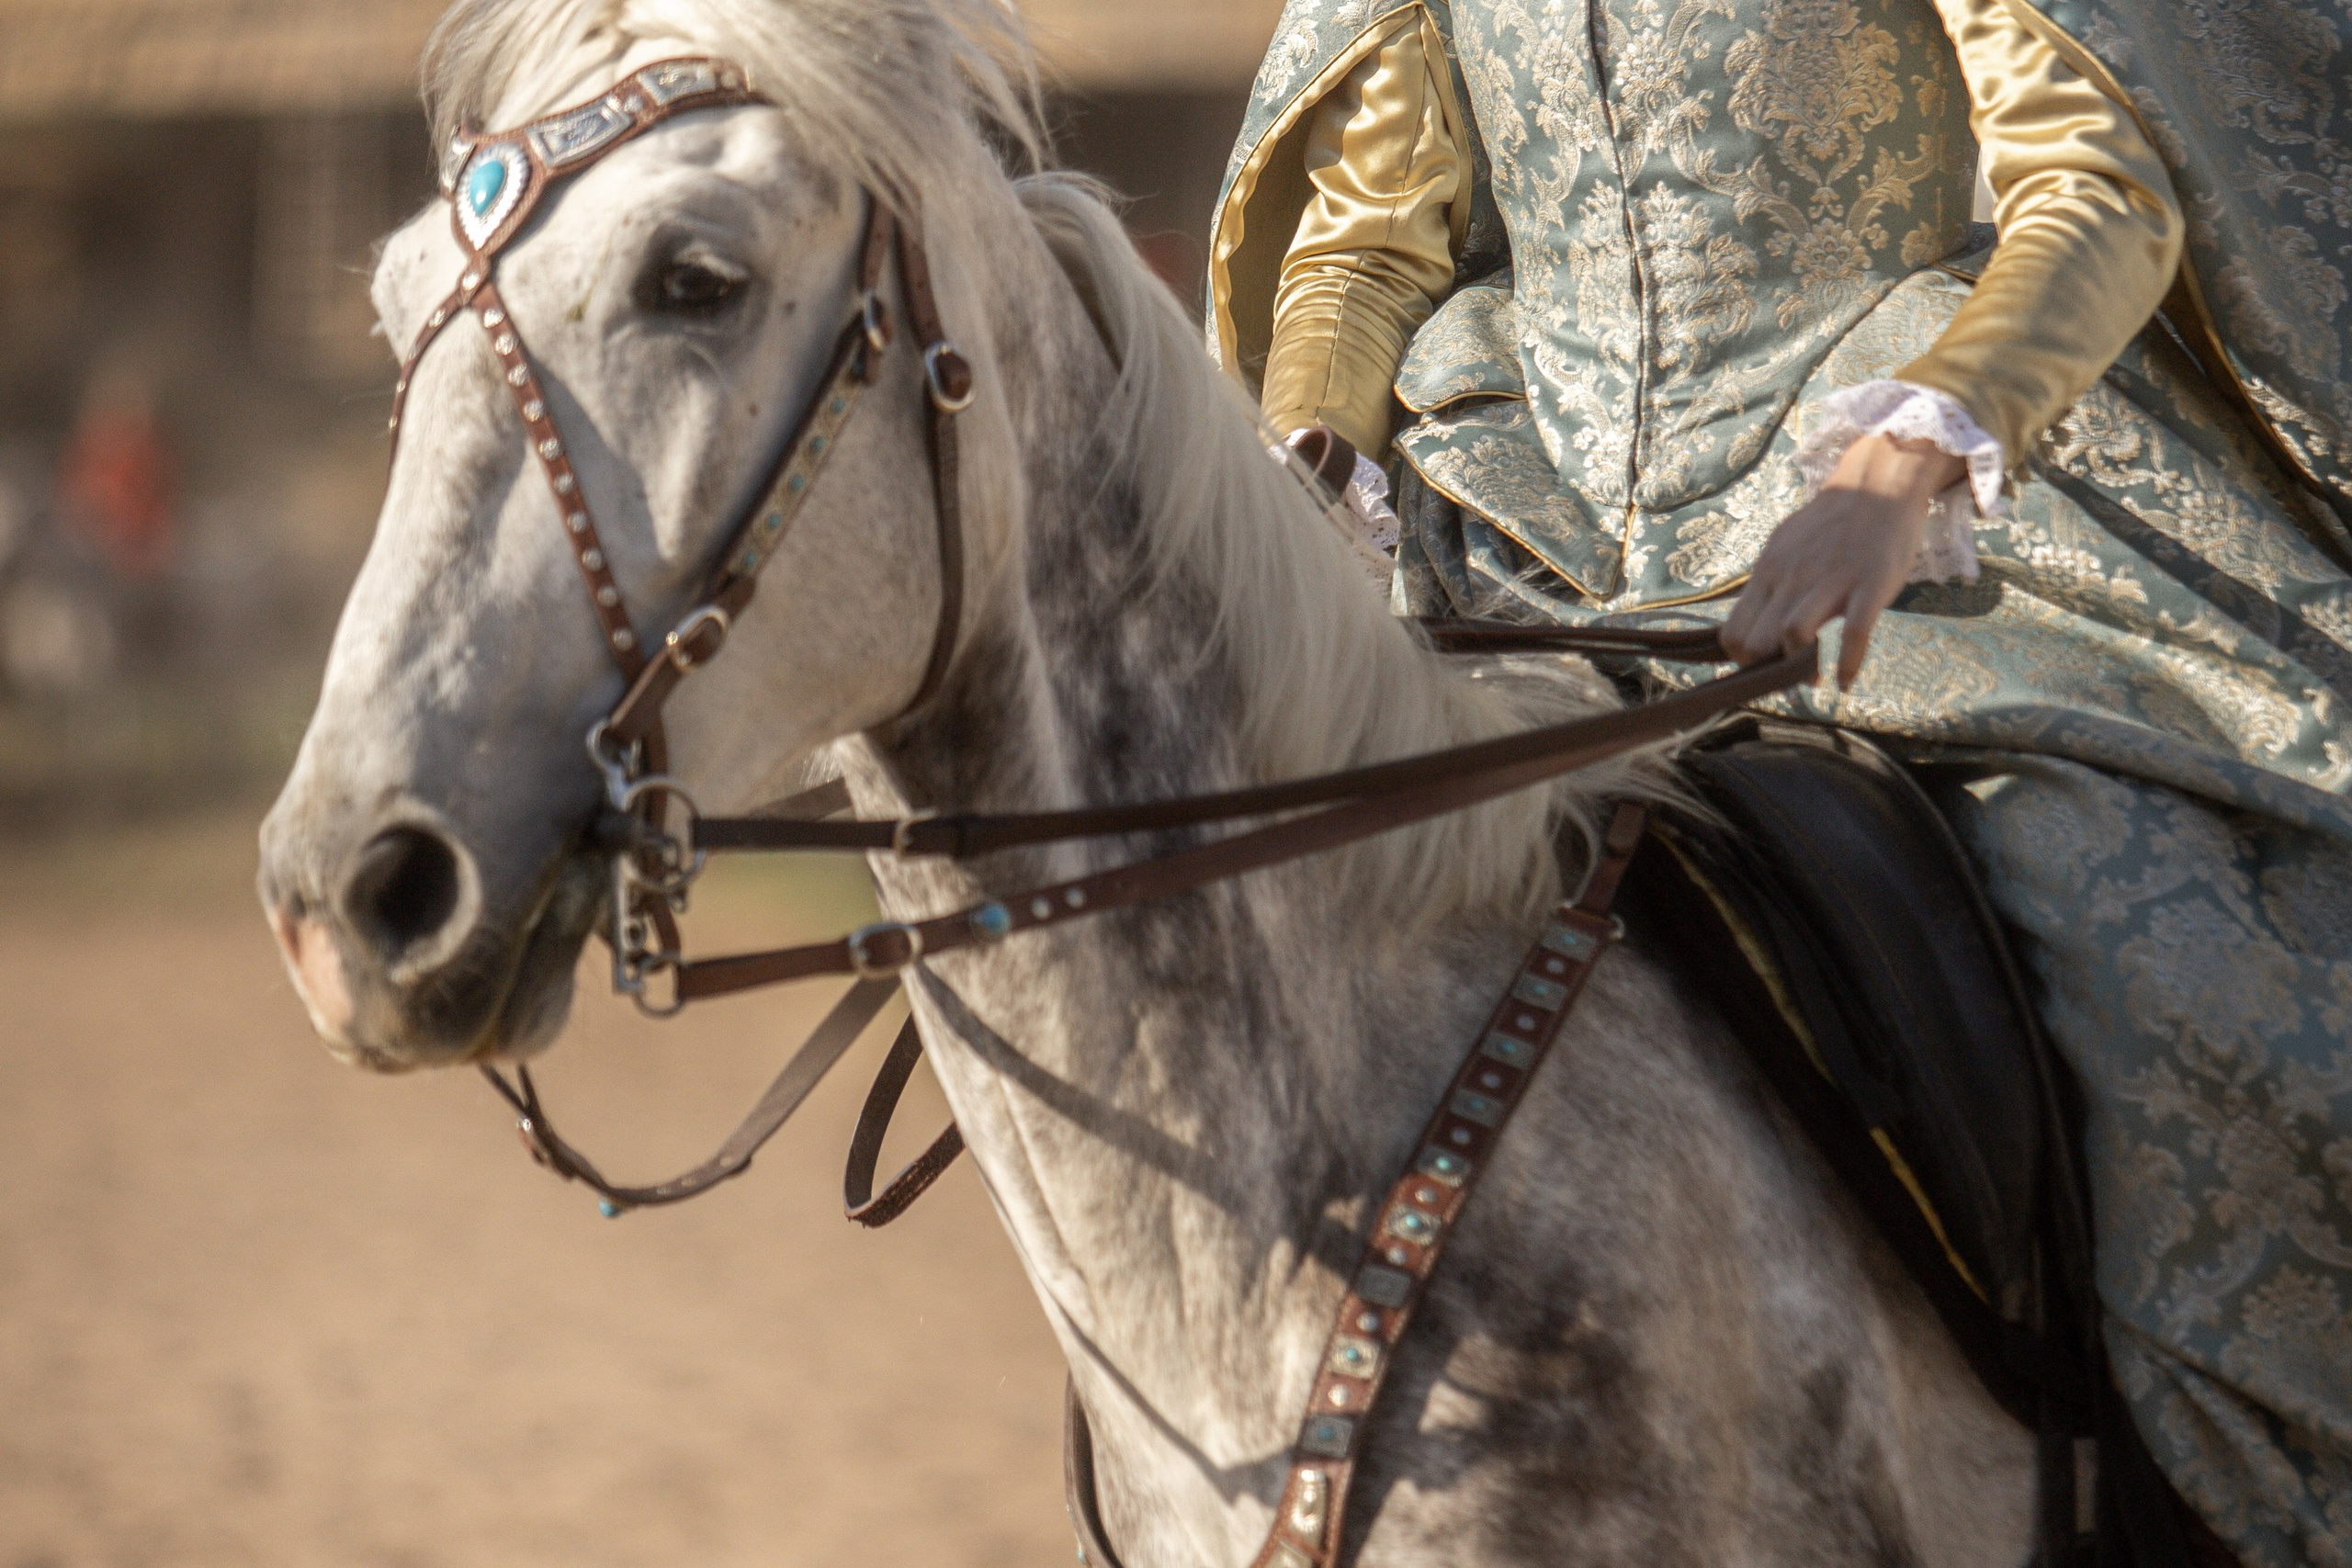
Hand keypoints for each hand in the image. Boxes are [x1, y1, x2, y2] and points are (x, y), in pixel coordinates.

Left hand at [1720, 434, 1965, 687]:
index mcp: (1768, 573)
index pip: (1732, 632)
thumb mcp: (1784, 548)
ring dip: (1800, 669)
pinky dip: (1847, 665)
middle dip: (1766, 671)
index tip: (1761, 667)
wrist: (1877, 485)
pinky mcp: (1870, 585)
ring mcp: (1831, 581)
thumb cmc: (1830, 524)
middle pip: (1756, 642)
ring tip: (1812, 678)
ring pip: (1793, 636)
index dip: (1741, 660)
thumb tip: (1751, 622)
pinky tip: (1846, 681)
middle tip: (1785, 678)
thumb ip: (1768, 584)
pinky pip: (1853, 634)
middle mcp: (1792, 578)